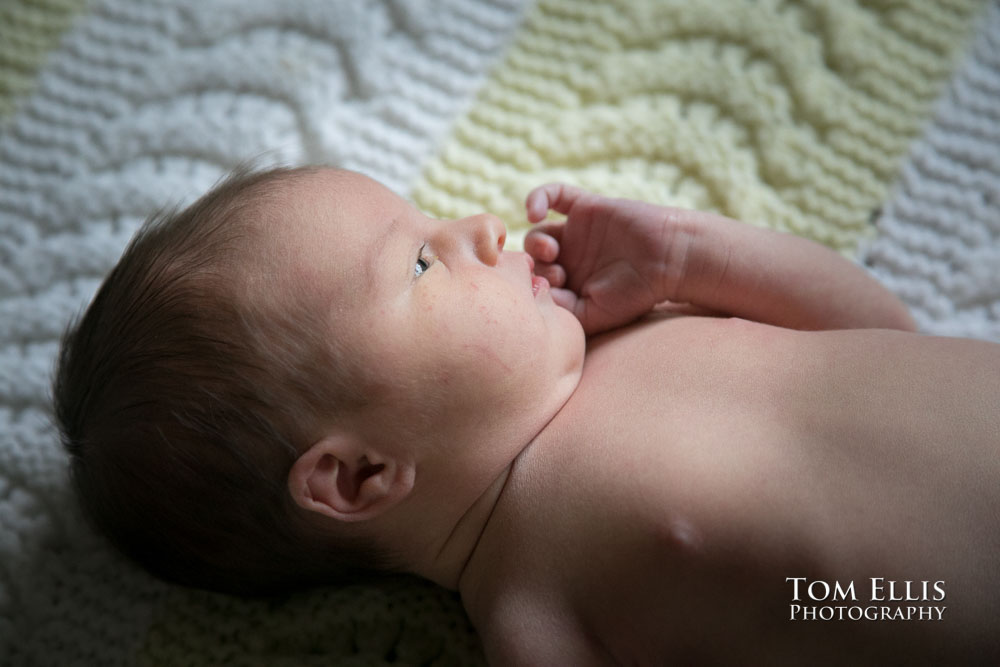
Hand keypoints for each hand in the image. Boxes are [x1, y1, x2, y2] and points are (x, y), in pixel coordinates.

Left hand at [524, 183, 685, 334]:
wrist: (669, 260)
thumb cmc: (636, 293)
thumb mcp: (595, 315)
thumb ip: (562, 311)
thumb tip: (536, 296)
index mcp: (570, 284)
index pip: (535, 281)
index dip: (532, 284)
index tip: (549, 290)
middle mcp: (570, 258)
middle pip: (532, 258)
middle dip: (536, 265)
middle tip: (556, 273)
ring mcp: (577, 232)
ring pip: (538, 231)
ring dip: (535, 241)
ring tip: (551, 249)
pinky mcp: (586, 207)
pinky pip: (553, 194)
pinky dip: (537, 198)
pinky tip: (535, 213)